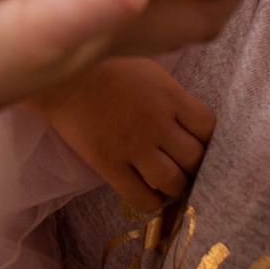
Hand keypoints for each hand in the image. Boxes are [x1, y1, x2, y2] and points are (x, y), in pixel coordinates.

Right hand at [25, 57, 217, 207]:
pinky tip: (152, 195)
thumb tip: (195, 123)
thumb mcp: (149, 69)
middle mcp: (157, 124)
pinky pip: (142, 197)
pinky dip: (153, 202)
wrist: (60, 79)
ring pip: (174, 182)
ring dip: (178, 184)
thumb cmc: (106, 66)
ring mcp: (134, 148)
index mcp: (169, 96)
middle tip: (186, 164)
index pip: (209, 129)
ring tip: (170, 179)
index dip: (208, 139)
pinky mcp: (110, 166)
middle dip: (195, 164)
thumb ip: (174, 95)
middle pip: (195, 158)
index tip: (199, 141)